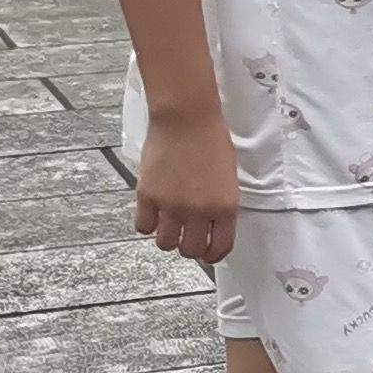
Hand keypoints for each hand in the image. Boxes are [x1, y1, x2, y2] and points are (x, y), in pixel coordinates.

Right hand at [133, 107, 240, 265]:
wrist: (187, 118)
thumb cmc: (210, 138)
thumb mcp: (229, 176)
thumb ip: (221, 203)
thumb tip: (214, 224)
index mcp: (225, 206)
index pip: (220, 247)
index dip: (213, 254)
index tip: (209, 253)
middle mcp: (199, 211)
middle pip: (191, 250)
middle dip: (189, 247)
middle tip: (187, 237)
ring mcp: (171, 205)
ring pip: (166, 243)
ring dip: (167, 237)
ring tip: (169, 225)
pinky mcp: (148, 197)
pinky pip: (144, 226)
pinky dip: (147, 224)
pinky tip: (153, 213)